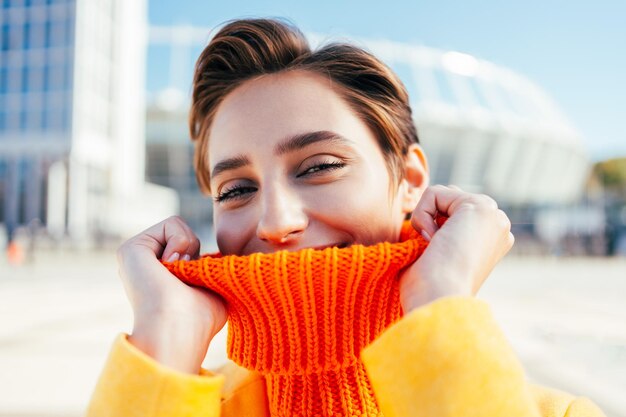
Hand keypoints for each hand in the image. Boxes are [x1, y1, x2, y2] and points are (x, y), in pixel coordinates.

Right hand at [116, 216, 227, 372]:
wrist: (180, 329)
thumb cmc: (200, 320)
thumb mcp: (212, 289)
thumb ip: (208, 270)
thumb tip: (213, 260)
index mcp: (159, 275)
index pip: (190, 248)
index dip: (200, 261)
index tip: (192, 284)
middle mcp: (144, 265)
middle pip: (186, 234)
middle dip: (194, 253)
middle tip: (184, 279)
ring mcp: (135, 257)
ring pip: (179, 225)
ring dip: (188, 249)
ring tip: (175, 275)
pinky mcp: (131, 248)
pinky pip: (171, 223)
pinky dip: (180, 243)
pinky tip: (168, 266)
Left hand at [399, 185, 513, 311]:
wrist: (436, 302)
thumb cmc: (427, 291)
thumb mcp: (434, 256)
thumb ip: (438, 232)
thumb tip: (429, 223)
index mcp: (491, 240)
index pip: (451, 212)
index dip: (430, 230)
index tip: (436, 258)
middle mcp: (498, 227)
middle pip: (447, 200)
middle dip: (430, 222)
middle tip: (434, 253)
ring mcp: (494, 215)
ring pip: (440, 195)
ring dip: (425, 220)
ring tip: (435, 248)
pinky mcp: (480, 206)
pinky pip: (433, 192)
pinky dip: (422, 215)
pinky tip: (433, 241)